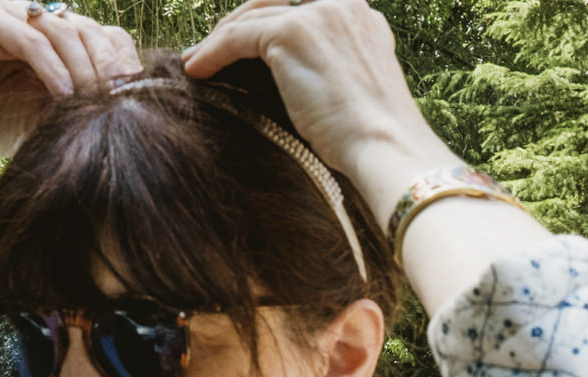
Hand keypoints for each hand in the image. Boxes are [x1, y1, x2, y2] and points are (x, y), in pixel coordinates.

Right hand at [0, 1, 141, 176]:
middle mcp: (32, 17)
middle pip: (90, 30)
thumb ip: (84, 102)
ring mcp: (5, 12)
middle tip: (119, 103)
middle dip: (109, 68)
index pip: (106, 36)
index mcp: (55, 37)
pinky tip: (62, 96)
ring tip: (90, 103)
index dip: (125, 64)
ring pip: (63, 31)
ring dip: (83, 70)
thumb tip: (134, 109)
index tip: (139, 100)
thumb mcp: (52, 115)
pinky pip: (28, 37)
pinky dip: (50, 68)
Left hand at [182, 0, 459, 224]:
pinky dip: (212, 53)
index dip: (268, 24)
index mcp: (362, 18)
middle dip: (239, 27)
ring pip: (251, 18)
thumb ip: (331, 69)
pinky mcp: (291, 33)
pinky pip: (237, 38)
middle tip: (213, 53)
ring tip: (200, 64)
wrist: (390, 150)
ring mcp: (317, 15)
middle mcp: (342, 5)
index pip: (302, 9)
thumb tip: (293, 80)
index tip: (246, 46)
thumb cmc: (378, 141)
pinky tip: (197, 71)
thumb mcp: (358, 91)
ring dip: (220, 40)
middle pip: (272, 5)